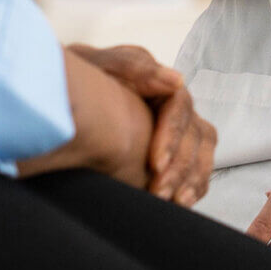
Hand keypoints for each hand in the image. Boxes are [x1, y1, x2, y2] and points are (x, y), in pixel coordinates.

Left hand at [69, 43, 216, 206]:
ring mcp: (177, 129)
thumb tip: (176, 81)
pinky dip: (194, 186)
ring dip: (190, 179)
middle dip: (180, 166)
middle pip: (194, 135)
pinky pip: (197, 168)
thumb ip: (136, 68)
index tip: (155, 164)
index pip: (180, 108)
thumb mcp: (104, 66)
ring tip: (174, 201)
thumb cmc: (86, 78)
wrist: (68, 93)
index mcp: (159, 82)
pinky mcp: (174, 151)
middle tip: (159, 190)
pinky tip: (179, 203)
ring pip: (201, 153)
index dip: (172, 136)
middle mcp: (174, 106)